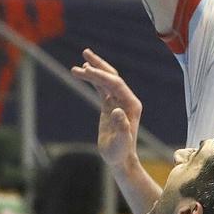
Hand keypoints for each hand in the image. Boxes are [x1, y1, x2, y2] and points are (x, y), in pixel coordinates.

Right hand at [71, 48, 141, 163]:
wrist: (120, 159)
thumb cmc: (120, 152)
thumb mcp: (120, 142)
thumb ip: (121, 126)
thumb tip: (117, 110)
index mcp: (131, 105)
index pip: (116, 84)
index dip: (101, 75)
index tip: (85, 70)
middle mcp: (127, 100)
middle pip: (112, 76)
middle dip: (99, 65)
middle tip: (84, 53)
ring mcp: (119, 101)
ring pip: (107, 80)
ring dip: (95, 69)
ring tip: (82, 60)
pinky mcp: (110, 105)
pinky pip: (102, 88)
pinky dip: (93, 79)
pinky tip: (84, 71)